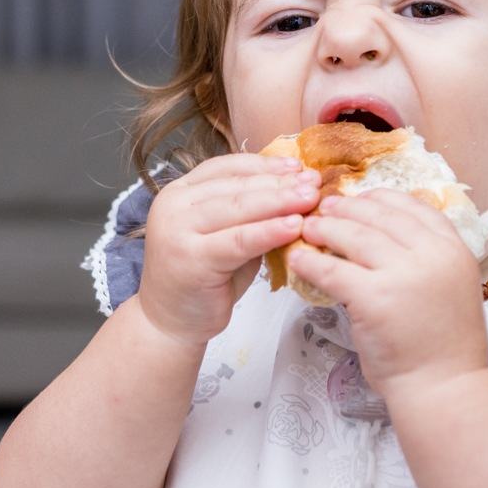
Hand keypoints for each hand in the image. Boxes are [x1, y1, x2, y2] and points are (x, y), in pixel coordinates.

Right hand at [137, 153, 320, 347]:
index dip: (266, 164)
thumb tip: (298, 189)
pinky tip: (294, 226)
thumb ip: (250, 213)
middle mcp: (173, 205)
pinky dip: (270, 231)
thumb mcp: (227, 235)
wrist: (172, 322)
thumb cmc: (204, 278)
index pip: (228, 167)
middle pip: (237, 186)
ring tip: (310, 199)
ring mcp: (177, 231)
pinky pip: (239, 241)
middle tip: (315, 182)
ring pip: (238, 208)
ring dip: (280, 201)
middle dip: (280, 182)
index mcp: (180, 192)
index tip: (299, 166)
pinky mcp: (190, 259)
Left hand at [291, 190, 487, 401]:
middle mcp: (432, 256)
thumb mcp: (451, 288)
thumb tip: (389, 239)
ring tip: (307, 227)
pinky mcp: (372, 298)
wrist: (445, 388)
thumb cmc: (445, 347)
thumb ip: (428, 261)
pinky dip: (311, 261)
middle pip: (380, 215)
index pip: (414, 208)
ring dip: (325, 227)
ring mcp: (402, 275)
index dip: (383, 198)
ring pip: (354, 235)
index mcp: (454, 250)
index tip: (363, 196)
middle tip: (325, 207)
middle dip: (348, 208)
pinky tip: (298, 259)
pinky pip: (332, 269)